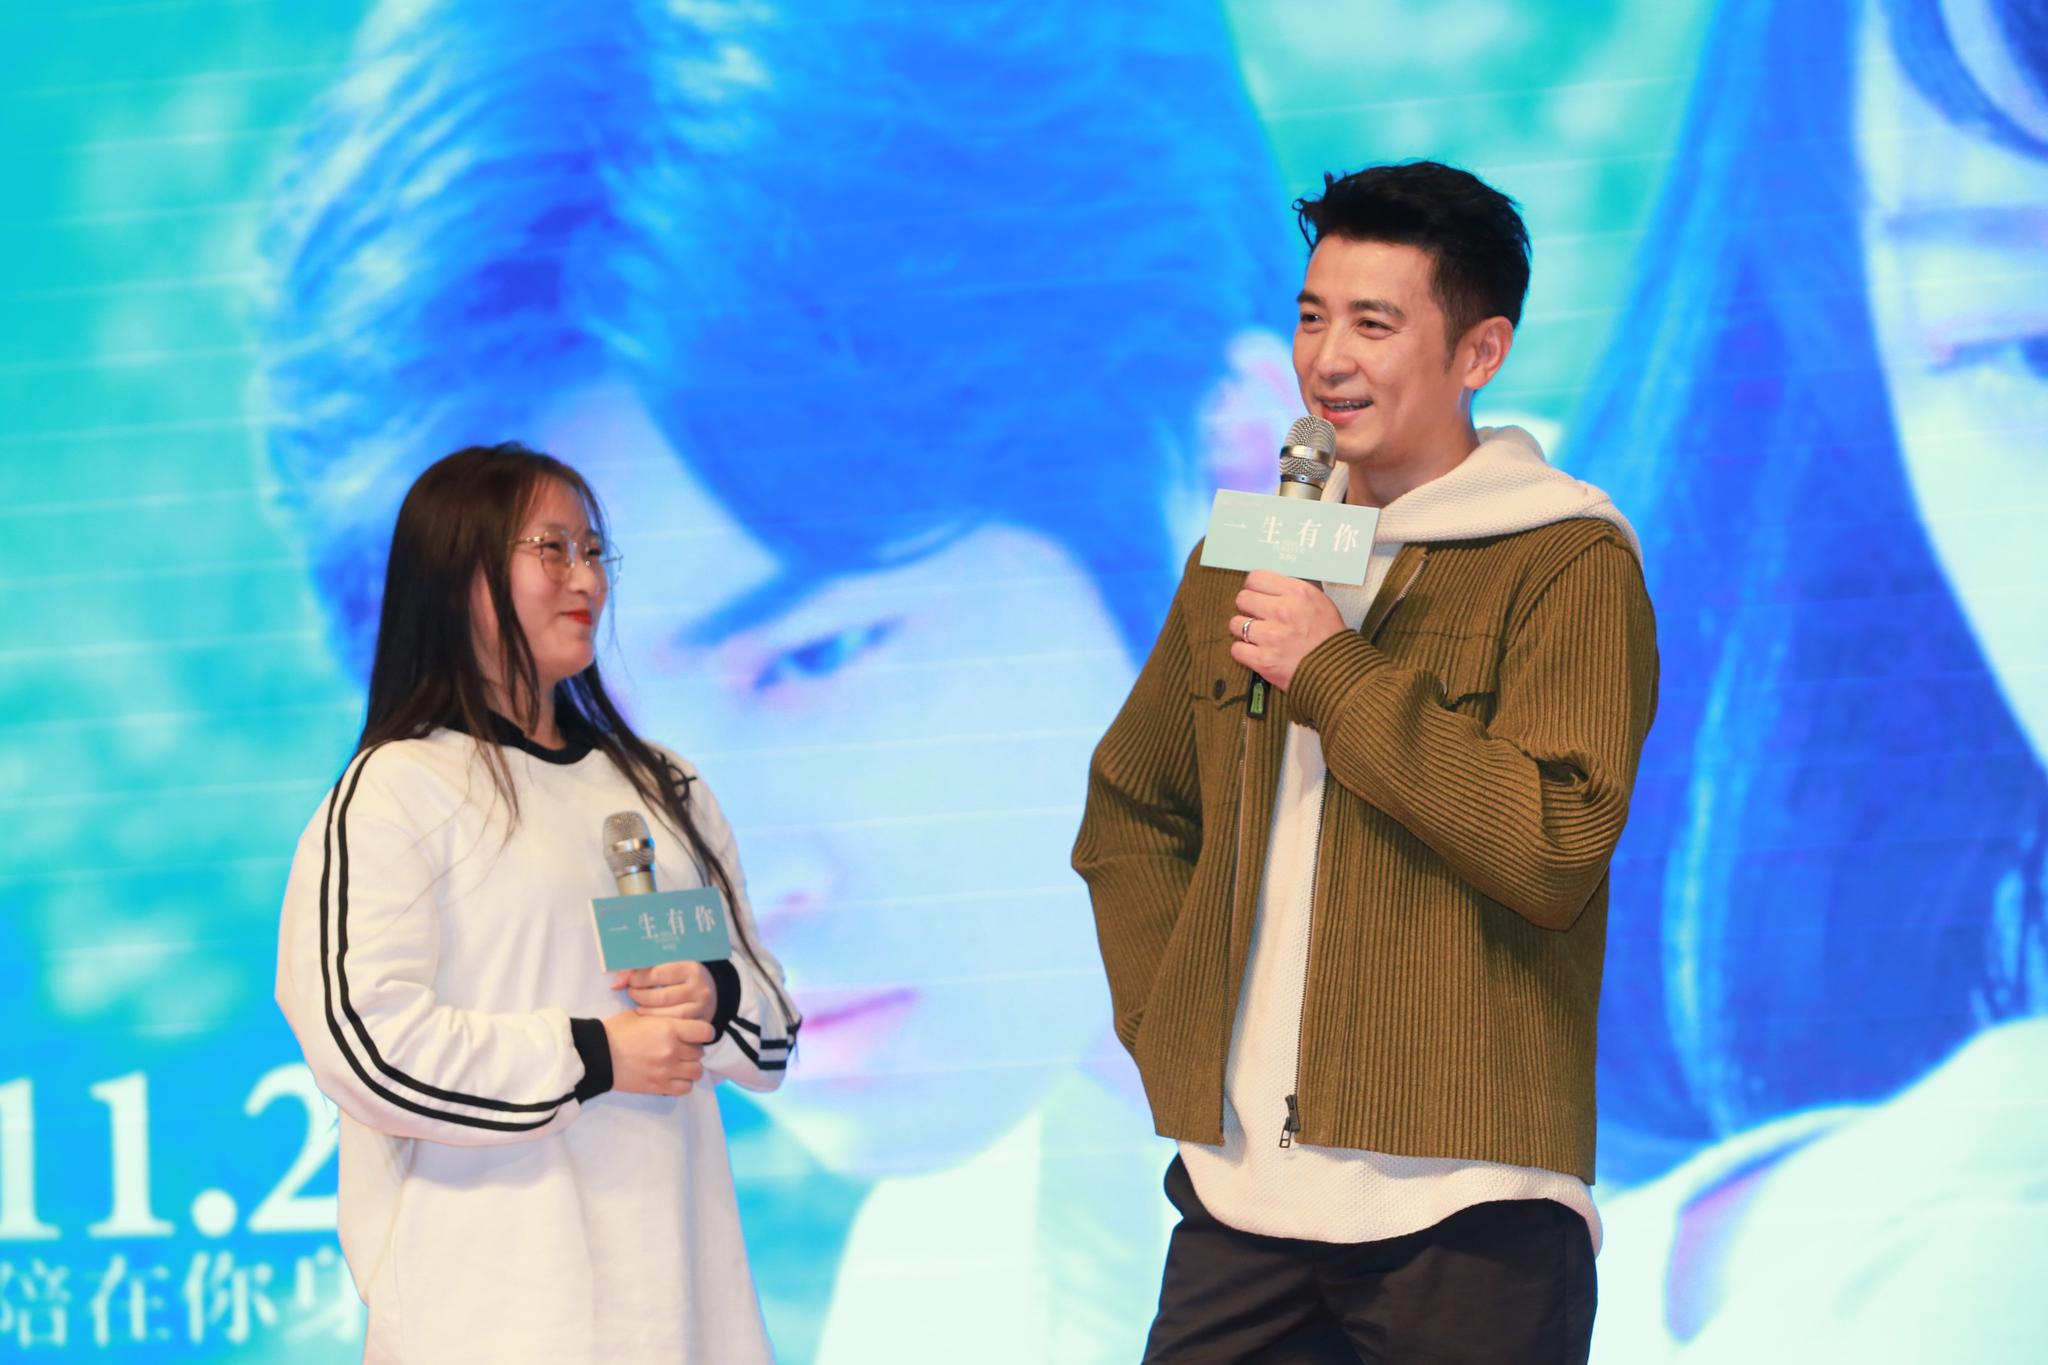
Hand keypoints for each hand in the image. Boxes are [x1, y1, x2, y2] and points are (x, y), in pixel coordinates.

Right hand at [603, 1012, 713, 1094]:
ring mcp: (666, 1070)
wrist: (597, 1055)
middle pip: (700, 1052)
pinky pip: (685, 1088)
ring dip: (690, 1067)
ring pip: (696, 1071)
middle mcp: (672, 1049)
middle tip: (680, 1048)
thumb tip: (678, 1020)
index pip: (706, 1032)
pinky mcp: (659, 1086)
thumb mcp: (641, 1014)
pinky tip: (673, 1077)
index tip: (697, 1034)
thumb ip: (664, 1017)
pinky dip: (683, 1083)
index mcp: (669, 1028)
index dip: (704, 1033)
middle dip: (692, 1049)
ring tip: (678, 1064)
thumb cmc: (616, 1031)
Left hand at [613, 960, 714, 1021]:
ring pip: (665, 1015)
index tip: (631, 981)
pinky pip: (672, 1027)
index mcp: (691, 968)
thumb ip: (640, 970)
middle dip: (640, 996)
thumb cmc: (682, 977)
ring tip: (639, 1006)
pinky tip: (649, 1018)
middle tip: (632, 993)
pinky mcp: (699, 1024)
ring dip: (646, 1011)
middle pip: (661, 996)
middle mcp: (699, 989)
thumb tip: (616, 984)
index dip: (638, 978)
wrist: (711, 991)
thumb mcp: (667, 966)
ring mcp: (701, 1009)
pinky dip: (656, 1023)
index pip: (657, 973)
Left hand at [1228, 570, 1345, 691]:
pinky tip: (1256, 652)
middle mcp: (1283, 611)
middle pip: (1242, 599)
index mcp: (1298, 593)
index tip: (1258, 595)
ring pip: (1236, 624)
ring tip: (1258, 636)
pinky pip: (1236, 649)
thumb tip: (1267, 588)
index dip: (1254, 588)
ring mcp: (1271, 637)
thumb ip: (1292, 592)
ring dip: (1244, 630)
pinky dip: (1244, 652)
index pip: (1256, 578)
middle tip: (1258, 617)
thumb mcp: (1319, 602)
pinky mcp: (1264, 660)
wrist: (1337, 672)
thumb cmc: (1329, 637)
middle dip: (1248, 608)